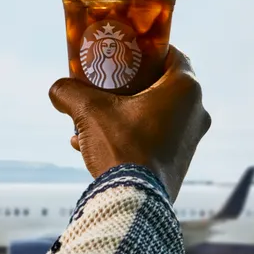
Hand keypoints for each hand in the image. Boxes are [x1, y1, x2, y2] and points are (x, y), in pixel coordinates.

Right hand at [48, 45, 210, 200]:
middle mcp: (196, 112)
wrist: (135, 203)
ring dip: (123, 114)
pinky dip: (128, 135)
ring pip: (154, 114)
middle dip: (128, 86)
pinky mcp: (181, 162)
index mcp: (186, 89)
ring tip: (89, 121)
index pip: (172, 54)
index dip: (147, 50)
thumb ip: (70, 92)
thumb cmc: (121, 148)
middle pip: (160, 85)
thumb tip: (57, 89)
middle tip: (104, 85)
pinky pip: (154, 138)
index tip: (125, 53)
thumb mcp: (89, 111)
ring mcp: (191, 139)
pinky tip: (92, 145)